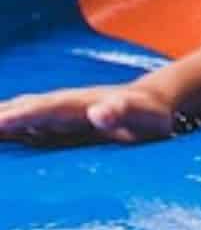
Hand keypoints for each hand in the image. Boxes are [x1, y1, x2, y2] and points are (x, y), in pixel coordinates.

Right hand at [0, 83, 177, 145]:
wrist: (156, 102)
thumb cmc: (151, 114)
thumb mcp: (143, 115)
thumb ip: (121, 112)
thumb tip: (99, 113)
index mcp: (83, 104)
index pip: (47, 109)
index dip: (23, 116)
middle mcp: (68, 104)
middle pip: (28, 107)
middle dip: (2, 115)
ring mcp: (63, 112)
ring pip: (26, 111)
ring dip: (2, 116)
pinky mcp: (64, 121)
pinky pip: (32, 121)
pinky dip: (12, 122)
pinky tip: (0, 127)